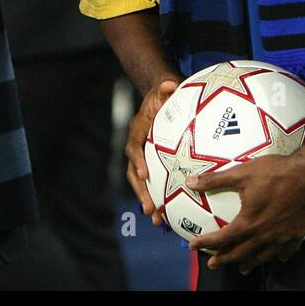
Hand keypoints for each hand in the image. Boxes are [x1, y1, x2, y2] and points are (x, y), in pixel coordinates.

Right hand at [126, 78, 180, 226]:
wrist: (161, 97)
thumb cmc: (164, 93)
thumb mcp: (165, 87)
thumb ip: (166, 87)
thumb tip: (170, 83)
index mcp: (138, 130)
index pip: (134, 146)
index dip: (137, 160)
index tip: (144, 173)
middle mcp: (137, 146)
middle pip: (134, 173)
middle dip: (141, 192)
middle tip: (149, 209)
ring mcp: (143, 157)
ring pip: (142, 184)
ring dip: (148, 202)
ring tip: (159, 222)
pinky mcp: (153, 164)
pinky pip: (154, 184)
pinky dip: (160, 200)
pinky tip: (170, 217)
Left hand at [187, 152, 304, 273]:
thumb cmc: (275, 172)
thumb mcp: (242, 173)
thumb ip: (215, 179)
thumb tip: (190, 182)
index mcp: (248, 223)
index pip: (222, 239)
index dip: (206, 243)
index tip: (194, 245)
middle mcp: (263, 236)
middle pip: (240, 253)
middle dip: (224, 259)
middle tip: (214, 263)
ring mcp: (281, 237)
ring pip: (262, 256)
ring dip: (249, 263)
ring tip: (242, 268)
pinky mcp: (296, 234)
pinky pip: (286, 251)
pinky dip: (279, 256)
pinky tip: (278, 257)